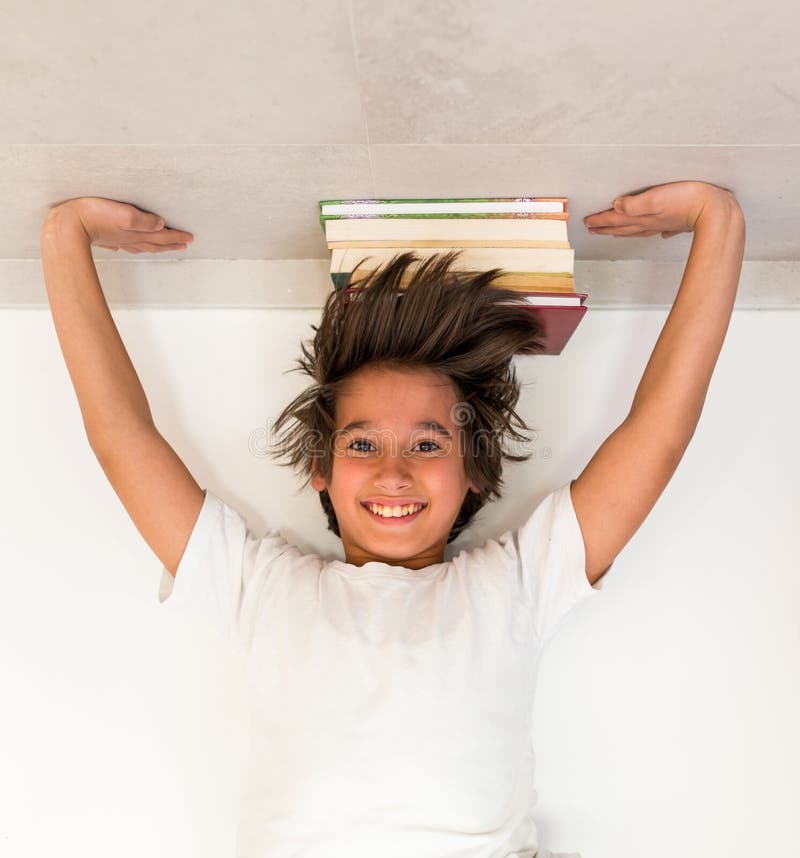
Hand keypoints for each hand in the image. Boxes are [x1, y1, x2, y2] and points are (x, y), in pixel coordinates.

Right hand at [44, 196, 193, 253]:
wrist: (66, 225)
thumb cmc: (93, 215)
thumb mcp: (123, 213)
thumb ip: (144, 220)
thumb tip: (161, 225)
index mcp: (136, 232)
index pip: (162, 236)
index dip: (177, 237)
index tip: (190, 238)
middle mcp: (129, 239)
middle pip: (156, 244)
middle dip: (171, 243)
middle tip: (184, 244)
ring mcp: (117, 240)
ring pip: (142, 246)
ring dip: (156, 246)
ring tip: (165, 246)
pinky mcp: (105, 238)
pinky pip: (126, 245)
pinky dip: (134, 245)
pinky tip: (131, 244)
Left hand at [583, 181, 736, 238]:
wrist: (717, 210)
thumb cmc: (689, 201)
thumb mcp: (656, 197)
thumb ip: (635, 203)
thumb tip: (616, 205)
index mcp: (643, 216)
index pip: (615, 219)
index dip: (600, 220)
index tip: (587, 222)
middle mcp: (650, 223)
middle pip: (623, 227)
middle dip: (606, 227)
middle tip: (593, 229)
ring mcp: (664, 225)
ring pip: (638, 229)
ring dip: (623, 230)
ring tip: (614, 232)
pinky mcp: (678, 223)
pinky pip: (660, 229)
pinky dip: (653, 231)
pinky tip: (658, 232)